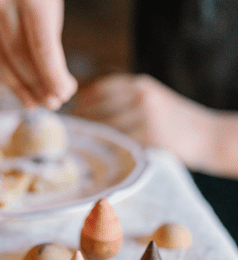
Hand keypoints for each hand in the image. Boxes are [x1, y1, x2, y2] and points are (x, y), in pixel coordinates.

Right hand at [0, 0, 77, 109]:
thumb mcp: (50, 9)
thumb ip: (50, 46)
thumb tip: (58, 91)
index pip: (42, 49)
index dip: (53, 77)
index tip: (63, 95)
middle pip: (19, 59)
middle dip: (37, 86)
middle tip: (51, 103)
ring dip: (18, 88)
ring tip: (33, 101)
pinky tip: (11, 85)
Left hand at [75, 73, 222, 174]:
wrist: (207, 136)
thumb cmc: (174, 122)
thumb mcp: (152, 100)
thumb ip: (125, 101)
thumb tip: (87, 113)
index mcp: (140, 85)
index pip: (98, 89)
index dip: (80, 104)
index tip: (70, 117)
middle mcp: (141, 96)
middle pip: (96, 110)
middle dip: (80, 125)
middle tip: (68, 138)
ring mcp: (145, 116)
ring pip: (104, 128)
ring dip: (89, 140)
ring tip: (78, 149)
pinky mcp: (150, 137)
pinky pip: (118, 144)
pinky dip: (105, 151)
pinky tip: (96, 157)